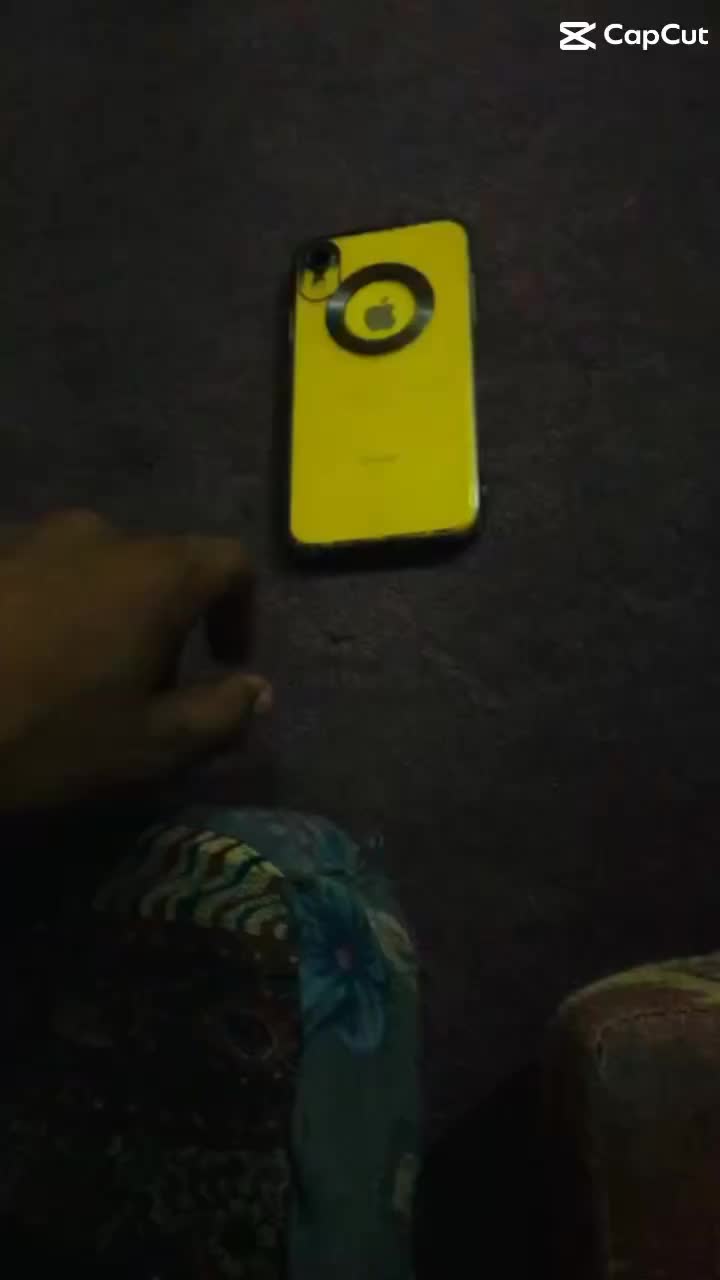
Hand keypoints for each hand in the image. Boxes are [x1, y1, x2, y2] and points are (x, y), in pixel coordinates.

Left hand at [0, 510, 271, 810]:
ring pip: (96, 567)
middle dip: (169, 622)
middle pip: (161, 564)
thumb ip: (220, 714)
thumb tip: (259, 689)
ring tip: (77, 677)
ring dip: (106, 612)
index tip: (225, 662)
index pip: (229, 562)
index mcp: (153, 573)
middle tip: (146, 689)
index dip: (242, 610)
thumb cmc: (41, 732)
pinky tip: (20, 661)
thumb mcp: (147, 746)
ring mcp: (30, 536)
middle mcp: (98, 535)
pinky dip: (53, 607)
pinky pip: (40, 572)